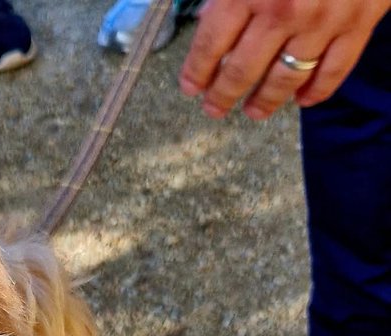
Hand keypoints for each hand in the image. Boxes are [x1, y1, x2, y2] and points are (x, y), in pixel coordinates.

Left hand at [179, 0, 390, 119]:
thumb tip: (209, 18)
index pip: (211, 44)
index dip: (196, 71)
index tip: (191, 87)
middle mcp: (283, 10)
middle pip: (242, 71)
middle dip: (223, 96)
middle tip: (214, 108)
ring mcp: (323, 20)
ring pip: (285, 79)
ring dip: (265, 101)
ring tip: (254, 111)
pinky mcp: (359, 21)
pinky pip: (334, 70)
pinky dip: (317, 91)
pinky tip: (303, 100)